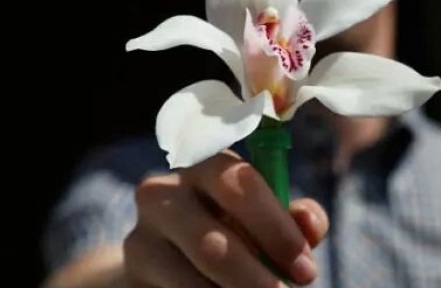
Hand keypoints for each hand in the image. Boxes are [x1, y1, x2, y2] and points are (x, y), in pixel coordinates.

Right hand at [123, 150, 328, 287]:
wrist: (166, 258)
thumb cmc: (231, 228)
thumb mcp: (265, 218)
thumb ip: (294, 218)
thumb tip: (310, 225)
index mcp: (206, 165)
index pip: (241, 185)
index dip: (276, 229)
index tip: (305, 269)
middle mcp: (164, 192)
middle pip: (212, 243)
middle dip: (256, 277)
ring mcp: (140, 237)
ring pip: (192, 281)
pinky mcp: (131, 272)